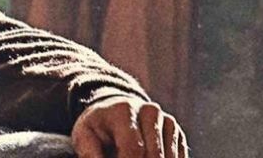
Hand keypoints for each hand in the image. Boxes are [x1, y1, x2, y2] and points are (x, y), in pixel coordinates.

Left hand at [73, 96, 187, 157]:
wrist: (116, 111)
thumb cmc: (98, 127)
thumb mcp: (84, 135)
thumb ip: (89, 153)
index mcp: (124, 110)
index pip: (134, 149)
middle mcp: (150, 112)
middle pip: (154, 156)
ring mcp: (168, 122)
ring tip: (126, 155)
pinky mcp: (178, 134)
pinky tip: (145, 157)